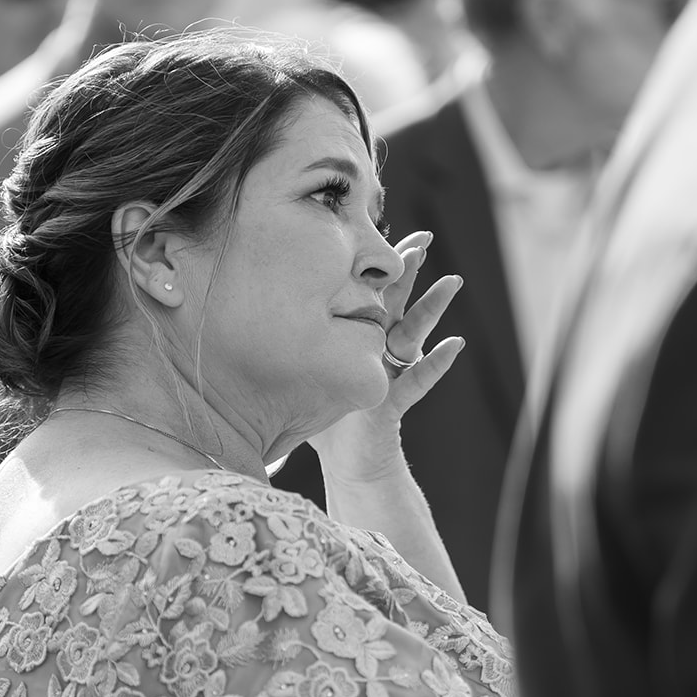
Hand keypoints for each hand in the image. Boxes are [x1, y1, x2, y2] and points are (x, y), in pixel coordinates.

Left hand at [308, 230, 463, 484]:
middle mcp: (378, 350)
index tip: (378, 232)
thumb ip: (283, 348)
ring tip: (453, 281)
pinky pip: (420, 381)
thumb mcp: (300, 374)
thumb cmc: (323, 419)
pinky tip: (456, 344)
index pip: (366, 294)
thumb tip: (240, 318)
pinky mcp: (394, 401)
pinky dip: (439, 363)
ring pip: (415, 333)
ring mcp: (390, 373)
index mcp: (355, 338)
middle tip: (423, 238)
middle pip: (395, 302)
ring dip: (434, 308)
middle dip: (410, 271)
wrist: (348, 465)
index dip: (374, 266)